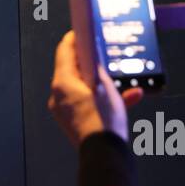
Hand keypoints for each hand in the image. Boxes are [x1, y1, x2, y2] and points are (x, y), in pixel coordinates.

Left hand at [49, 30, 142, 144]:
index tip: (81, 31)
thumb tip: (95, 62)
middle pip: (71, 70)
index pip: (64, 51)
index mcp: (62, 83)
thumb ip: (99, 70)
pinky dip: (100, 99)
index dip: (73, 39)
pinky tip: (127, 98)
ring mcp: (62, 110)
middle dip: (88, 62)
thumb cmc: (104, 119)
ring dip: (99, 82)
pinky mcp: (71, 121)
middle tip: (100, 52)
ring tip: (118, 79)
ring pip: (81, 88)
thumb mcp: (106, 88)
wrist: (104, 154)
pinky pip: (85, 103)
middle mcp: (57, 95)